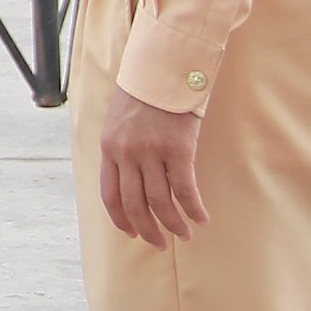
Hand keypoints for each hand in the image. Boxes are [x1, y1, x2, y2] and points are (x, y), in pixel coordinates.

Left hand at [97, 89, 208, 245]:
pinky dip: (193, 208)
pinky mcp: (178, 148)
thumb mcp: (119, 121)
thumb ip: (121, 150)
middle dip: (148, 229)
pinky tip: (201, 218)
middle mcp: (127, 153)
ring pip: (160, 201)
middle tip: (160, 243)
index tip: (133, 234)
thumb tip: (130, 180)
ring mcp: (151, 152)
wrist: (163, 67)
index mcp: (109, 148)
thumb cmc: (144, 94)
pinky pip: (185, 189)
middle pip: (135, 204)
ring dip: (173, 224)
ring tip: (185, 235)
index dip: (121, 220)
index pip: (110, 195)